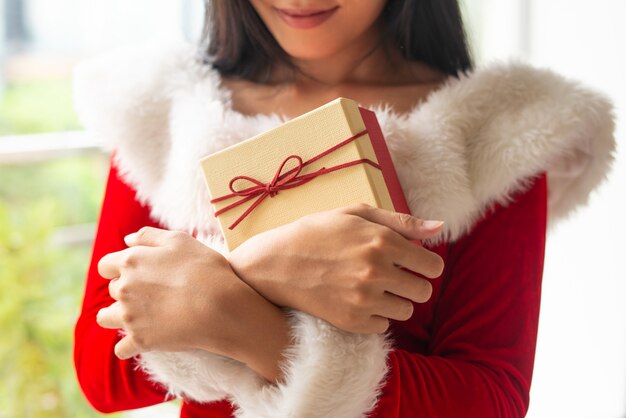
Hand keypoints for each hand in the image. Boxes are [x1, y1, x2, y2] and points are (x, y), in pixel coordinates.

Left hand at [96, 227, 289, 374]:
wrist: (219, 306)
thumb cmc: (204, 269)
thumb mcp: (180, 240)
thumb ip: (149, 236)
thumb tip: (128, 240)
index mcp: (130, 262)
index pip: (106, 265)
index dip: (117, 268)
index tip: (134, 272)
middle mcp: (124, 289)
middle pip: (112, 291)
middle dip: (124, 290)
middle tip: (149, 292)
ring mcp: (130, 316)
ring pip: (106, 318)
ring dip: (116, 317)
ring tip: (135, 317)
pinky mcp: (140, 340)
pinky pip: (121, 348)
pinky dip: (128, 346)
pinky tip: (140, 341)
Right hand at [228, 203, 444, 333]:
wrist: (276, 264)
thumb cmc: (318, 232)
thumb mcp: (357, 214)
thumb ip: (402, 222)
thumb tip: (440, 228)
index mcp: (382, 242)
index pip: (432, 266)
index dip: (425, 263)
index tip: (411, 262)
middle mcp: (377, 272)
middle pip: (423, 291)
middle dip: (412, 282)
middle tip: (391, 274)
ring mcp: (364, 300)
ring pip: (407, 310)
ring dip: (396, 299)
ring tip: (372, 286)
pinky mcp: (352, 321)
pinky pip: (384, 325)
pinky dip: (376, 315)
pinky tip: (357, 299)